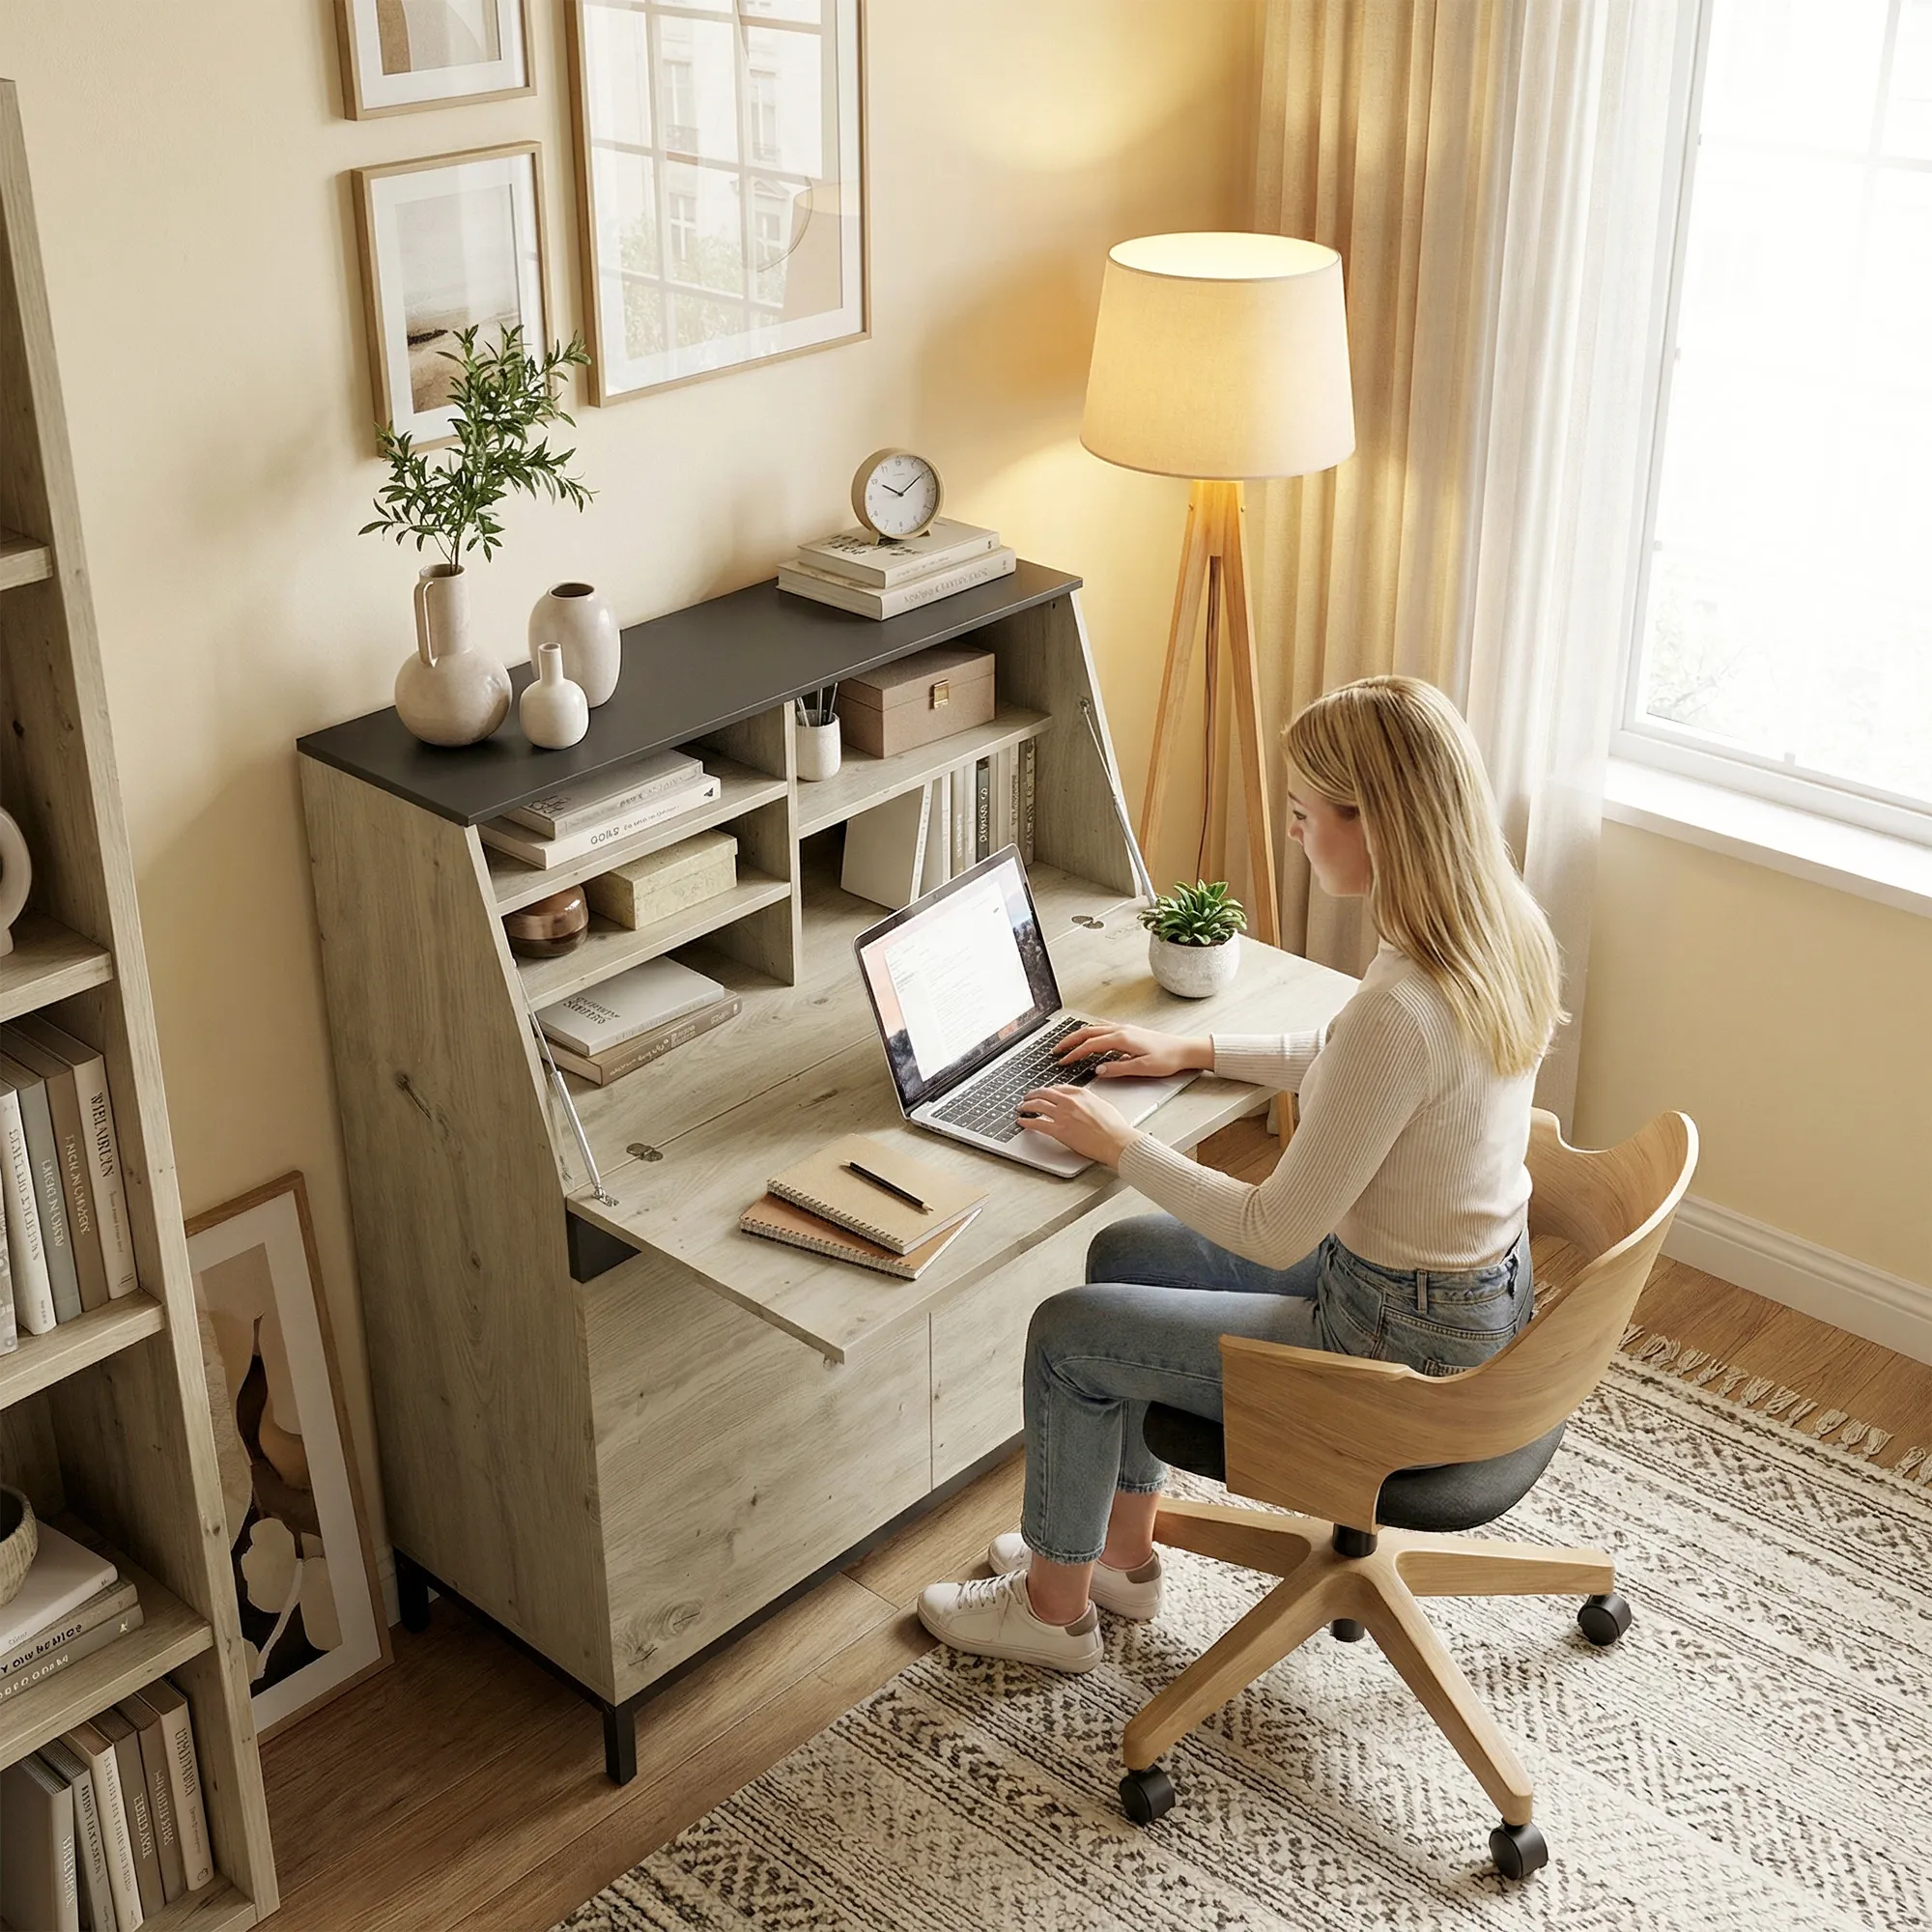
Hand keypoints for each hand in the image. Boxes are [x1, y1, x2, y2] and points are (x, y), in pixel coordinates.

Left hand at [1014, 1084, 1136, 1166]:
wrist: (1116, 1141)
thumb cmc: (1115, 1127)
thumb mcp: (1103, 1106)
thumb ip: (1090, 1101)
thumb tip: (1085, 1104)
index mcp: (1081, 1094)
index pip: (1059, 1088)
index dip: (1048, 1090)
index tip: (1044, 1093)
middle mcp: (1070, 1101)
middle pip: (1045, 1093)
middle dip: (1033, 1095)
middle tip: (1027, 1098)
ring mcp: (1063, 1115)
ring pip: (1037, 1105)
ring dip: (1026, 1106)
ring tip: (1021, 1108)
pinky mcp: (1060, 1130)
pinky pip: (1037, 1123)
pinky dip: (1026, 1122)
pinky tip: (1022, 1122)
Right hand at [1054, 1023, 1211, 1080]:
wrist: (1184, 1050)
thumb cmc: (1167, 1059)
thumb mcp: (1142, 1068)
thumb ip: (1118, 1068)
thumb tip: (1099, 1070)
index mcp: (1122, 1039)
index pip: (1090, 1045)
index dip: (1074, 1053)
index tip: (1063, 1061)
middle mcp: (1121, 1030)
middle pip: (1087, 1032)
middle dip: (1069, 1041)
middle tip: (1056, 1050)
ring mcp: (1125, 1028)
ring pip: (1094, 1028)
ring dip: (1078, 1035)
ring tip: (1066, 1044)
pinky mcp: (1129, 1031)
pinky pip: (1103, 1028)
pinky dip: (1090, 1032)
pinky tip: (1088, 1037)